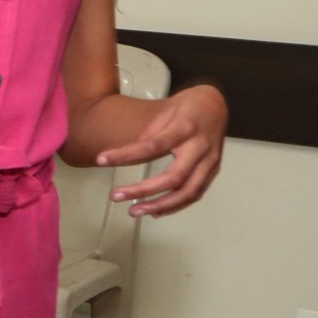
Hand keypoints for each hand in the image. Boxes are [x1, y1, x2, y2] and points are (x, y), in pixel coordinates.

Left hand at [100, 85, 225, 215]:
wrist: (217, 105)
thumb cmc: (186, 108)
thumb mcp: (164, 111)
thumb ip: (149, 134)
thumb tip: (128, 156)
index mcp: (185, 127)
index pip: (153, 145)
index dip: (126, 155)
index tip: (100, 160)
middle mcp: (201, 147)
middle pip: (174, 177)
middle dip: (143, 190)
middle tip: (115, 196)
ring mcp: (211, 161)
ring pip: (188, 192)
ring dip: (160, 205)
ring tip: (134, 211)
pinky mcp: (214, 171)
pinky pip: (195, 193)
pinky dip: (175, 205)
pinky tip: (155, 211)